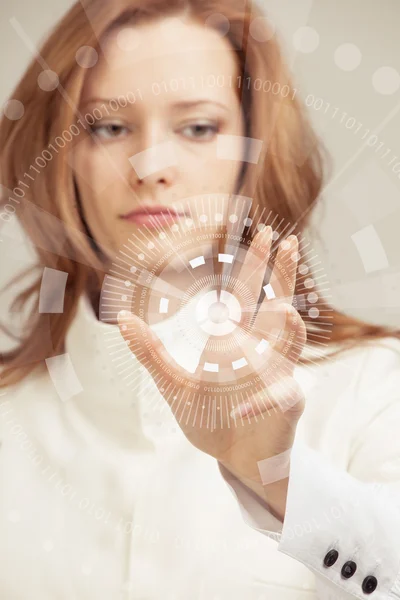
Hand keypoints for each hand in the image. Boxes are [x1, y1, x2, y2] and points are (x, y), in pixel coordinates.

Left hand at [118, 227, 306, 491]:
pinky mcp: (285, 406)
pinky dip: (259, 402)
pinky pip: (276, 397)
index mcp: (238, 341)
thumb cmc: (212, 419)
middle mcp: (262, 352)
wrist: (235, 461)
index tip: (260, 234)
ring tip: (286, 313)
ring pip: (291, 345)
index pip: (248, 296)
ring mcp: (277, 376)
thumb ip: (151, 353)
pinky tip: (240, 410)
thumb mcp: (174, 385)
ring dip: (290, 331)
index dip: (255, 266)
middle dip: (284, 277)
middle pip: (278, 305)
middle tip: (289, 243)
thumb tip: (122, 318)